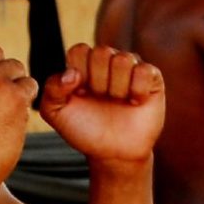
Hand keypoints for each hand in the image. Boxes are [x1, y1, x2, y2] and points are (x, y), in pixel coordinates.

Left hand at [38, 44, 164, 163]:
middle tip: (100, 99)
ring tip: (117, 102)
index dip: (78, 73)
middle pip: (101, 52)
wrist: (113, 152)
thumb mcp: (56, 113)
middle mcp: (107, 62)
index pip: (79, 50)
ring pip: (123, 59)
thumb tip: (71, 74)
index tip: (80, 95)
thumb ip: (52, 90)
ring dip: (116, 87)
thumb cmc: (85, 130)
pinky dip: (137, 90)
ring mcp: (130, 67)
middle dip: (98, 82)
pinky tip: (134, 103)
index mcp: (83, 65)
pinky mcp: (151, 77)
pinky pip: (144, 70)